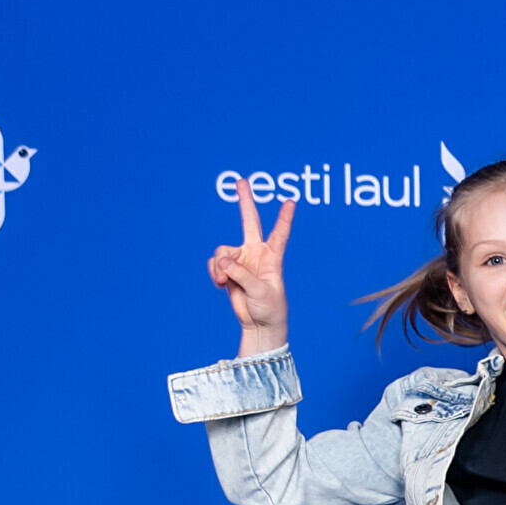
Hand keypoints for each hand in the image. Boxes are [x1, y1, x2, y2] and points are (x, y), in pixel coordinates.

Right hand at [207, 176, 292, 354]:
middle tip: (241, 180)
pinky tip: (221, 283)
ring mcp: (240, 259)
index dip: (284, 218)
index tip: (291, 201)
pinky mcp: (227, 268)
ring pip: (222, 251)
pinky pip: (213, 263)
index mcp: (273, 257)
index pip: (280, 234)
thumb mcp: (260, 291)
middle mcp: (256, 253)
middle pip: (249, 222)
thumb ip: (241, 274)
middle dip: (245, 201)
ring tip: (225, 281)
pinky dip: (214, 272)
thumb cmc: (269, 308)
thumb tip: (222, 262)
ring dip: (220, 266)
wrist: (258, 324)